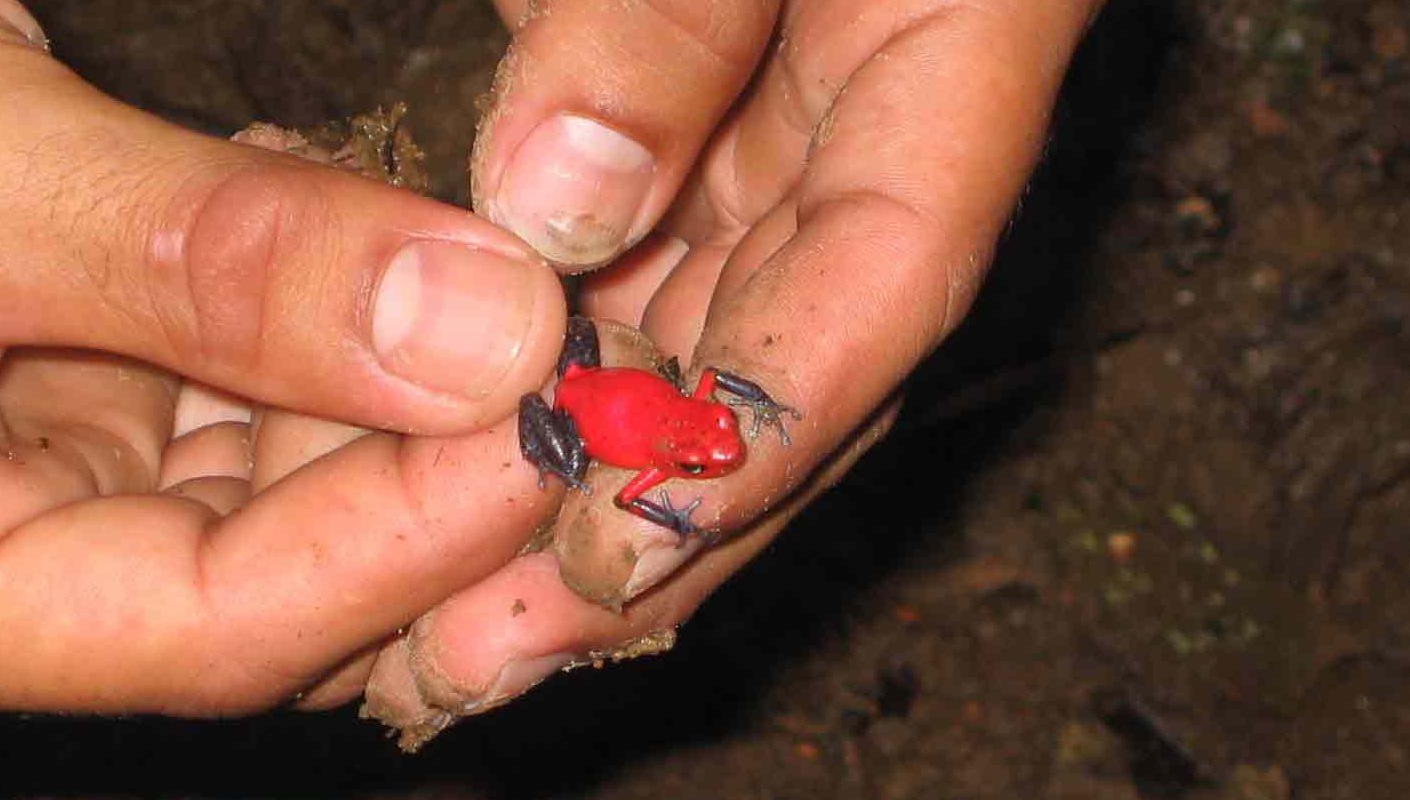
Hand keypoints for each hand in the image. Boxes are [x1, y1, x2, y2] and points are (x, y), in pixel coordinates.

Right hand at [0, 0, 569, 715]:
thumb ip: (201, 263)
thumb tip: (480, 335)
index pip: (206, 624)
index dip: (400, 540)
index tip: (552, 425)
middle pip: (266, 567)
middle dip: (432, 470)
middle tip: (591, 370)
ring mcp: (29, 460)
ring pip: (273, 472)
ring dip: (408, 390)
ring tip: (539, 304)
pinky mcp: (69, 370)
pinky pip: (241, 378)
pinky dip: (337, 319)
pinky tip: (416, 253)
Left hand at [361, 0, 1103, 745]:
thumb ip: (667, 6)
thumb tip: (553, 205)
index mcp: (961, 31)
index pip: (888, 272)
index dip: (762, 434)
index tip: (612, 556)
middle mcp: (885, 118)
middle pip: (789, 366)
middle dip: (651, 529)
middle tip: (489, 655)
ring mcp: (787, 126)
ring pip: (697, 343)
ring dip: (583, 481)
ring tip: (448, 619)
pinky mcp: (688, 115)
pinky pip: (628, 269)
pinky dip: (546, 376)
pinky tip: (451, 466)